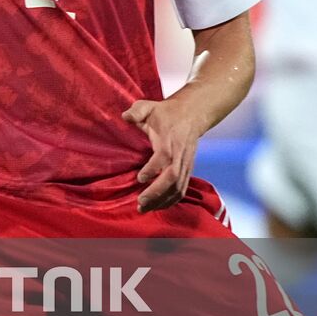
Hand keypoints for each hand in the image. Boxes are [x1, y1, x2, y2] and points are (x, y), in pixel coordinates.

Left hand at [123, 98, 204, 212]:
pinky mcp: (187, 170)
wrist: (192, 115)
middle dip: (157, 192)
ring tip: (145, 209)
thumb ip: (137, 111)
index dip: (153, 169)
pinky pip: (182, 189)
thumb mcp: (148, 106)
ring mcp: (186, 164)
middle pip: (173, 177)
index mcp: (169, 140)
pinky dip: (171, 201)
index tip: (139, 178)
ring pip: (178, 187)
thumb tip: (125, 116)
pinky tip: (158, 207)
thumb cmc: (165, 112)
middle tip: (140, 202)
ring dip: (162, 200)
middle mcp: (179, 155)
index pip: (164, 157)